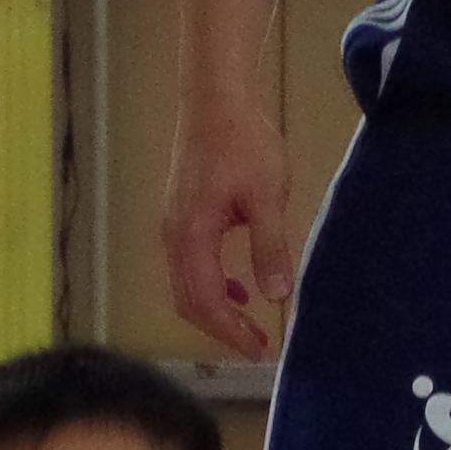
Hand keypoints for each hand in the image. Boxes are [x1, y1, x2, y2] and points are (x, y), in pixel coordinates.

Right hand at [165, 95, 296, 355]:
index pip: (205, 301)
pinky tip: (241, 286)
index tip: (260, 349)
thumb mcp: (266, 195)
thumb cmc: (243, 142)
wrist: (215, 100)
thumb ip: (269, 246)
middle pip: (189, 301)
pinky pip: (190, 266)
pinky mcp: (181, 215)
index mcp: (191, 236)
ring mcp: (173, 225)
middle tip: (258, 345)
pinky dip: (213, 285)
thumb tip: (276, 295)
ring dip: (217, 309)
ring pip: (186, 285)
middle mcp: (174, 236)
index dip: (231, 332)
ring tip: (251, 324)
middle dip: (222, 329)